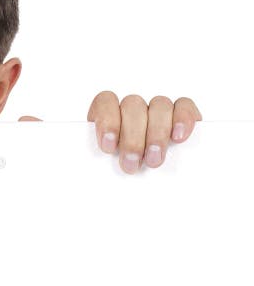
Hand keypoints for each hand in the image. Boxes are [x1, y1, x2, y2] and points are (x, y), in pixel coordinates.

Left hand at [87, 91, 201, 173]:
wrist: (155, 183)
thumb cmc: (124, 169)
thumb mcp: (108, 165)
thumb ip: (105, 158)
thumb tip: (101, 164)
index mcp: (109, 114)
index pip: (105, 101)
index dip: (107, 121)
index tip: (108, 147)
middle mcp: (133, 107)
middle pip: (133, 106)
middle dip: (132, 138)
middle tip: (131, 163)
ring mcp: (158, 108)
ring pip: (159, 106)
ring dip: (157, 133)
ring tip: (154, 159)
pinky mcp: (182, 112)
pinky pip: (184, 105)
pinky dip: (182, 119)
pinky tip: (178, 137)